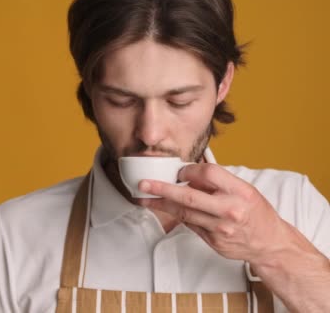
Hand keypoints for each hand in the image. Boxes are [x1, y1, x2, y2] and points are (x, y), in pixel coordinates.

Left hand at [138, 163, 288, 263]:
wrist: (270, 243)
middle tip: (143, 184)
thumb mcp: (244, 190)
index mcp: (240, 192)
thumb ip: (218, 182)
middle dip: (162, 189)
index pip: (208, 173)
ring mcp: (221, 228)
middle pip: (189, 196)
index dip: (190, 171)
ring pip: (184, 213)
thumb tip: (187, 174)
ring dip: (161, 204)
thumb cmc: (256, 213)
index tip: (179, 171)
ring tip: (144, 198)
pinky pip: (190, 224)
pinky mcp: (213, 241)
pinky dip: (177, 215)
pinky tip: (165, 209)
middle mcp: (230, 210)